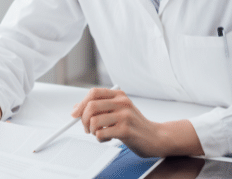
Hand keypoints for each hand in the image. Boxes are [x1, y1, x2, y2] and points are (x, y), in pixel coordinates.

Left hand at [71, 87, 202, 156]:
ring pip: (94, 121)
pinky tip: (108, 139)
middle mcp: (122, 103)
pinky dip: (100, 139)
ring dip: (92, 131)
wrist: (156, 137)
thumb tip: (75, 109)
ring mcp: (125, 116)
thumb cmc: (134, 125)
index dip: (81, 104)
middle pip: (91, 106)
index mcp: (119, 95)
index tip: (75, 114)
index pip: (93, 93)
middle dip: (83, 120)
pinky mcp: (126, 130)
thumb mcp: (118, 111)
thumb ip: (100, 107)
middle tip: (87, 128)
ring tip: (100, 134)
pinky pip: (101, 134)